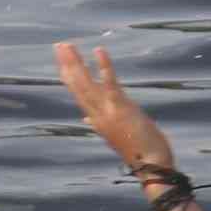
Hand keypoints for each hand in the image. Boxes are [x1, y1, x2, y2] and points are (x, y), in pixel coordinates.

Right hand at [53, 42, 174, 169]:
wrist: (151, 166)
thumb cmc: (139, 153)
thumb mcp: (116, 137)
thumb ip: (100, 124)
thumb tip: (86, 119)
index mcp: (96, 120)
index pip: (78, 95)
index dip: (69, 78)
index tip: (62, 64)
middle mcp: (96, 114)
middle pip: (77, 86)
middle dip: (67, 65)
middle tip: (59, 46)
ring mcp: (106, 110)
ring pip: (85, 82)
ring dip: (76, 62)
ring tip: (67, 45)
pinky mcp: (120, 107)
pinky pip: (109, 82)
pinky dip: (104, 66)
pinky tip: (99, 50)